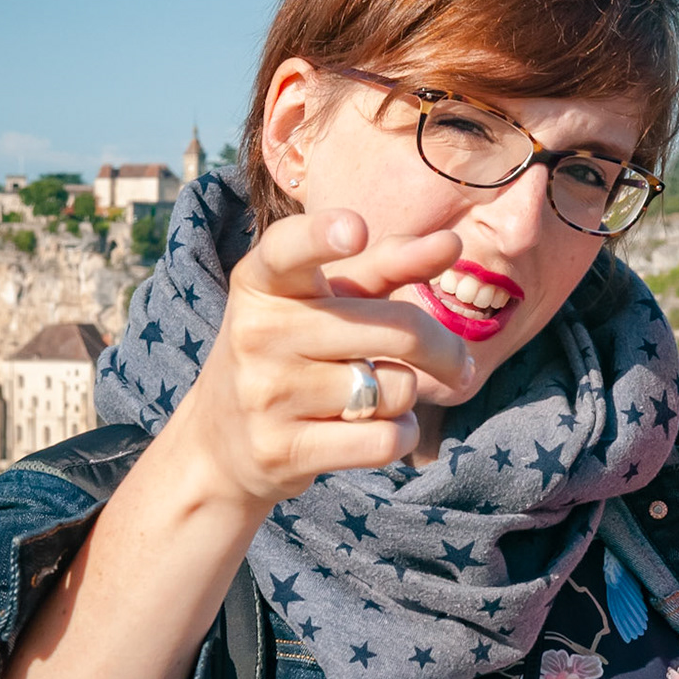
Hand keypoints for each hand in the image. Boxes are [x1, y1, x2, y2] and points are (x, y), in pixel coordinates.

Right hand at [172, 208, 473, 504]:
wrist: (221, 441)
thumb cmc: (290, 351)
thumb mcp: (322, 300)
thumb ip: (383, 266)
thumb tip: (451, 243)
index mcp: (263, 281)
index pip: (290, 249)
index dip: (323, 236)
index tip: (356, 228)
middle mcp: (258, 332)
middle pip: (397, 329)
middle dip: (444, 349)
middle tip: (457, 362)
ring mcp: (267, 393)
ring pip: (397, 389)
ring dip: (405, 396)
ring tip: (371, 396)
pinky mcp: (284, 450)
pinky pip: (385, 439)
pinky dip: (400, 435)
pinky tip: (374, 430)